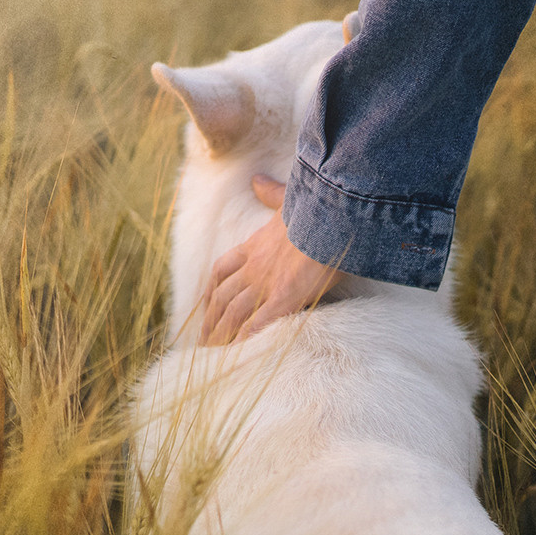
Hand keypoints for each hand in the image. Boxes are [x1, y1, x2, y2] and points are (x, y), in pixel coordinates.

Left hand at [202, 175, 339, 344]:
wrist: (331, 218)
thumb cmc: (314, 209)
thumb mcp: (288, 198)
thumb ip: (271, 192)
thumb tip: (257, 179)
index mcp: (254, 246)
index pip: (222, 269)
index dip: (211, 288)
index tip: (206, 302)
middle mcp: (254, 267)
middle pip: (224, 297)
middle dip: (212, 319)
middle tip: (204, 338)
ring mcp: (266, 284)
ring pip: (235, 313)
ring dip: (222, 334)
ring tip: (214, 353)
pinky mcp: (283, 299)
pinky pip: (259, 324)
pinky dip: (247, 340)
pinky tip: (239, 354)